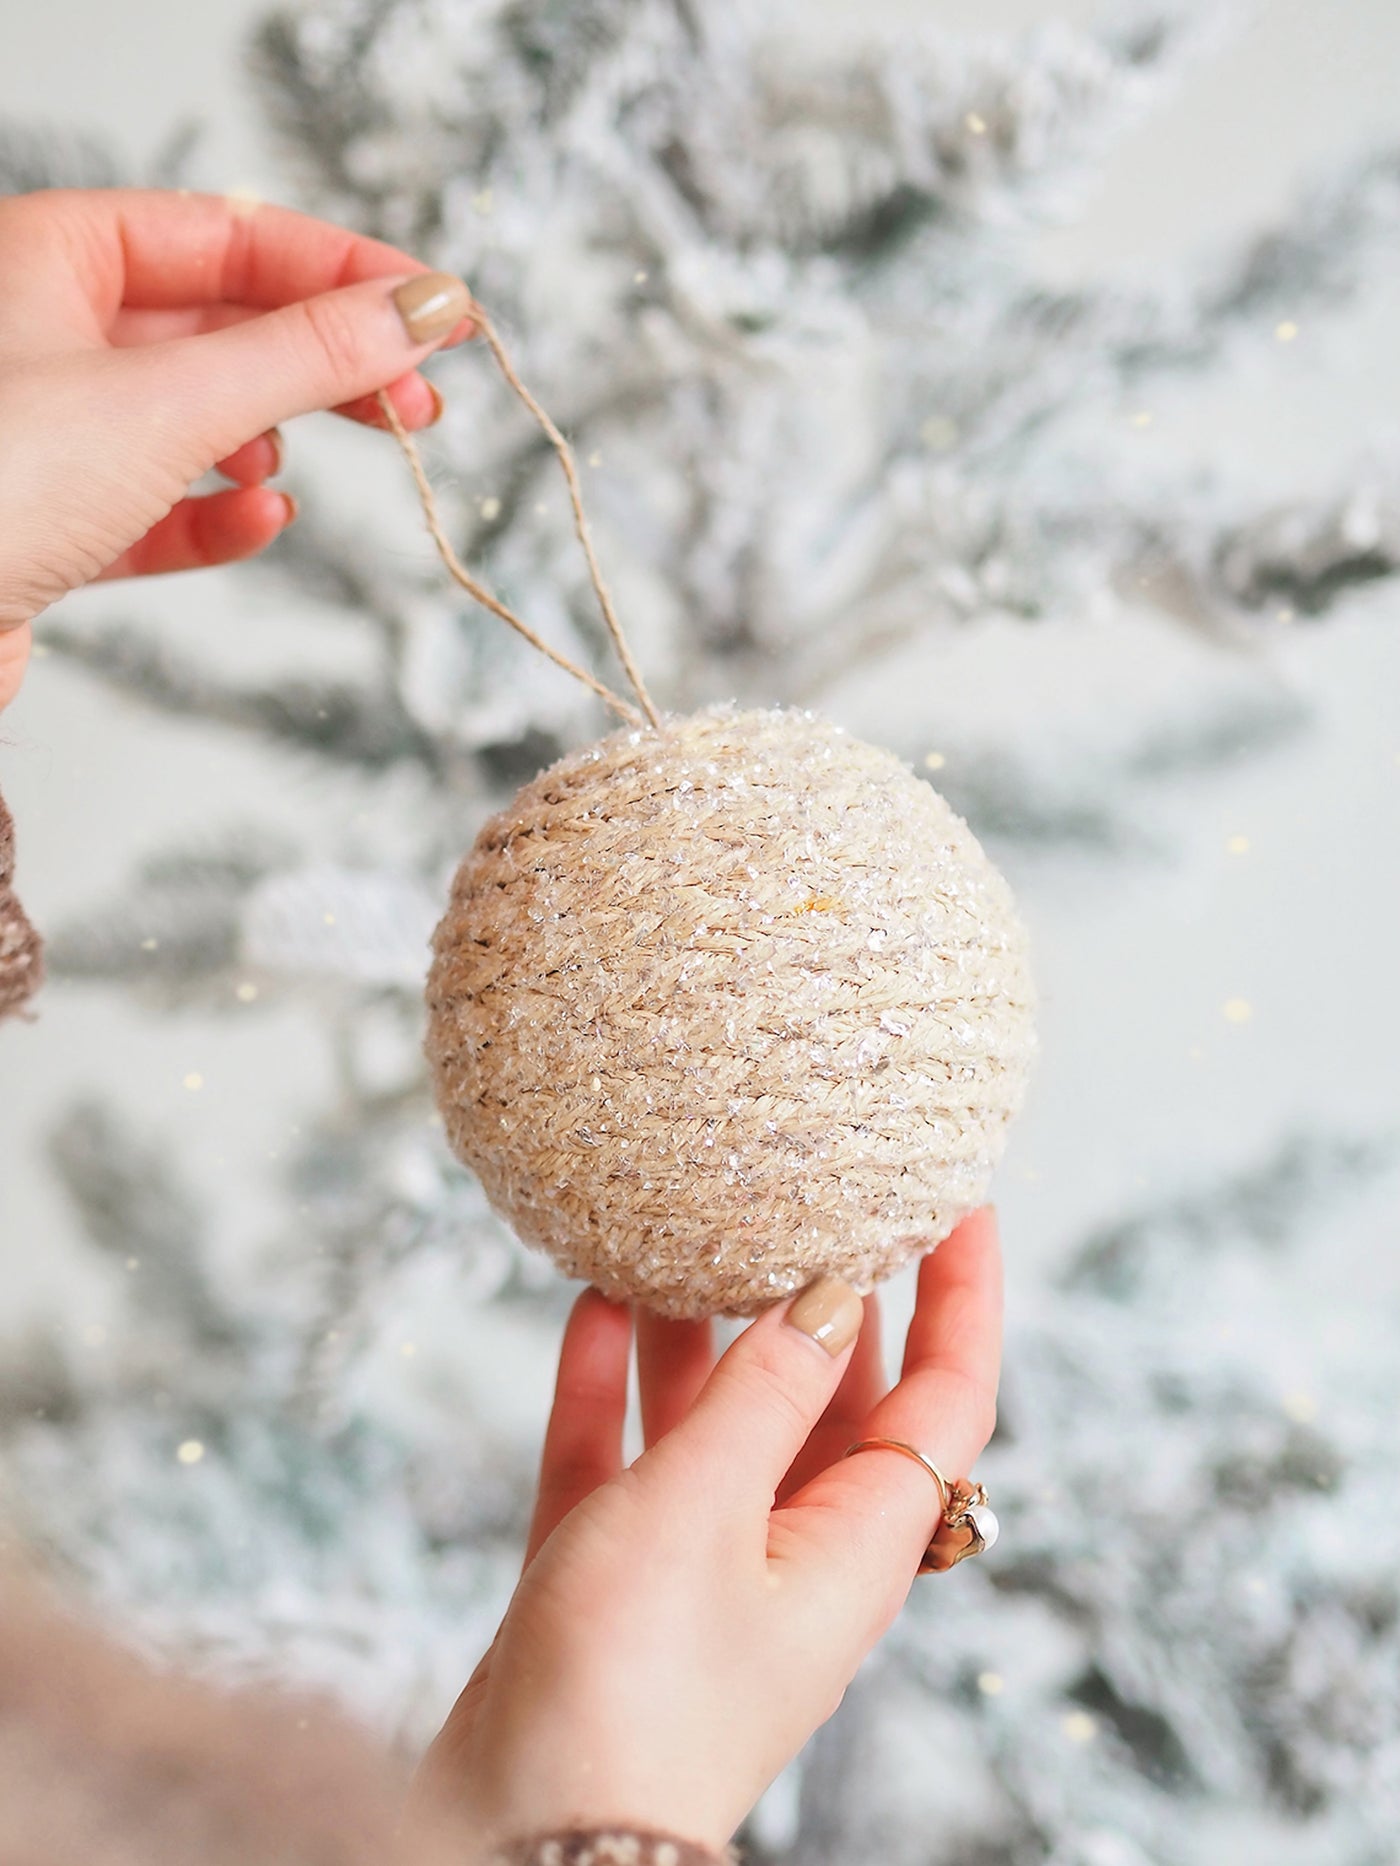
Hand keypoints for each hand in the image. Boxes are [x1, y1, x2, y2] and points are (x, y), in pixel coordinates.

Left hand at [0, 187, 473, 710]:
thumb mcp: (170, 400)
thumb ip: (303, 356)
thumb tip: (414, 312)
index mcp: (54, 254)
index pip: (234, 235)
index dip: (346, 271)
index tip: (437, 309)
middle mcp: (47, 328)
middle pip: (224, 324)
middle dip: (322, 366)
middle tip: (416, 402)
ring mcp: (49, 427)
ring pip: (196, 415)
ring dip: (266, 443)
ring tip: (305, 471)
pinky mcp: (52, 521)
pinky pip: (161, 502)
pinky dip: (218, 513)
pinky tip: (259, 521)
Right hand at [417, 1208, 1001, 1857]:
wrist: (522, 1841)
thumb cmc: (631, 1692)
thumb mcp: (706, 1510)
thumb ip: (766, 1394)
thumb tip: (834, 1294)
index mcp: (855, 1543)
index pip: (948, 1397)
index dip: (965, 1294)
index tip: (962, 1200)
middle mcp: (793, 1547)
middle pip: (838, 1397)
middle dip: (828, 1297)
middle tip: (812, 1193)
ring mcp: (703, 1564)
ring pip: (723, 1418)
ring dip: (706, 1332)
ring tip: (685, 1231)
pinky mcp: (616, 1575)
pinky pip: (629, 1455)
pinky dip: (616, 1386)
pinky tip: (594, 1309)